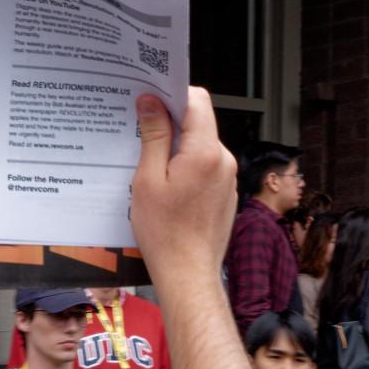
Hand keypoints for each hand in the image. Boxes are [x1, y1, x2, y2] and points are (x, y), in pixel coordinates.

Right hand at [129, 89, 236, 283]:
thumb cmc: (165, 233)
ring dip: (176, 150)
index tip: (149, 100)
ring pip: (200, 147)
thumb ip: (153, 136)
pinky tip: (166, 189)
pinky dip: (186, 169)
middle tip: (140, 136)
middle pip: (198, 123)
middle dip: (170, 124)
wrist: (188, 274)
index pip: (197, 100)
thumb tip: (151, 102)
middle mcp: (224, 160)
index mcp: (205, 151)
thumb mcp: (148, 179)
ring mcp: (228, 178)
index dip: (172, 94)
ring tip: (150, 170)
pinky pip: (205, 168)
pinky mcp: (225, 194)